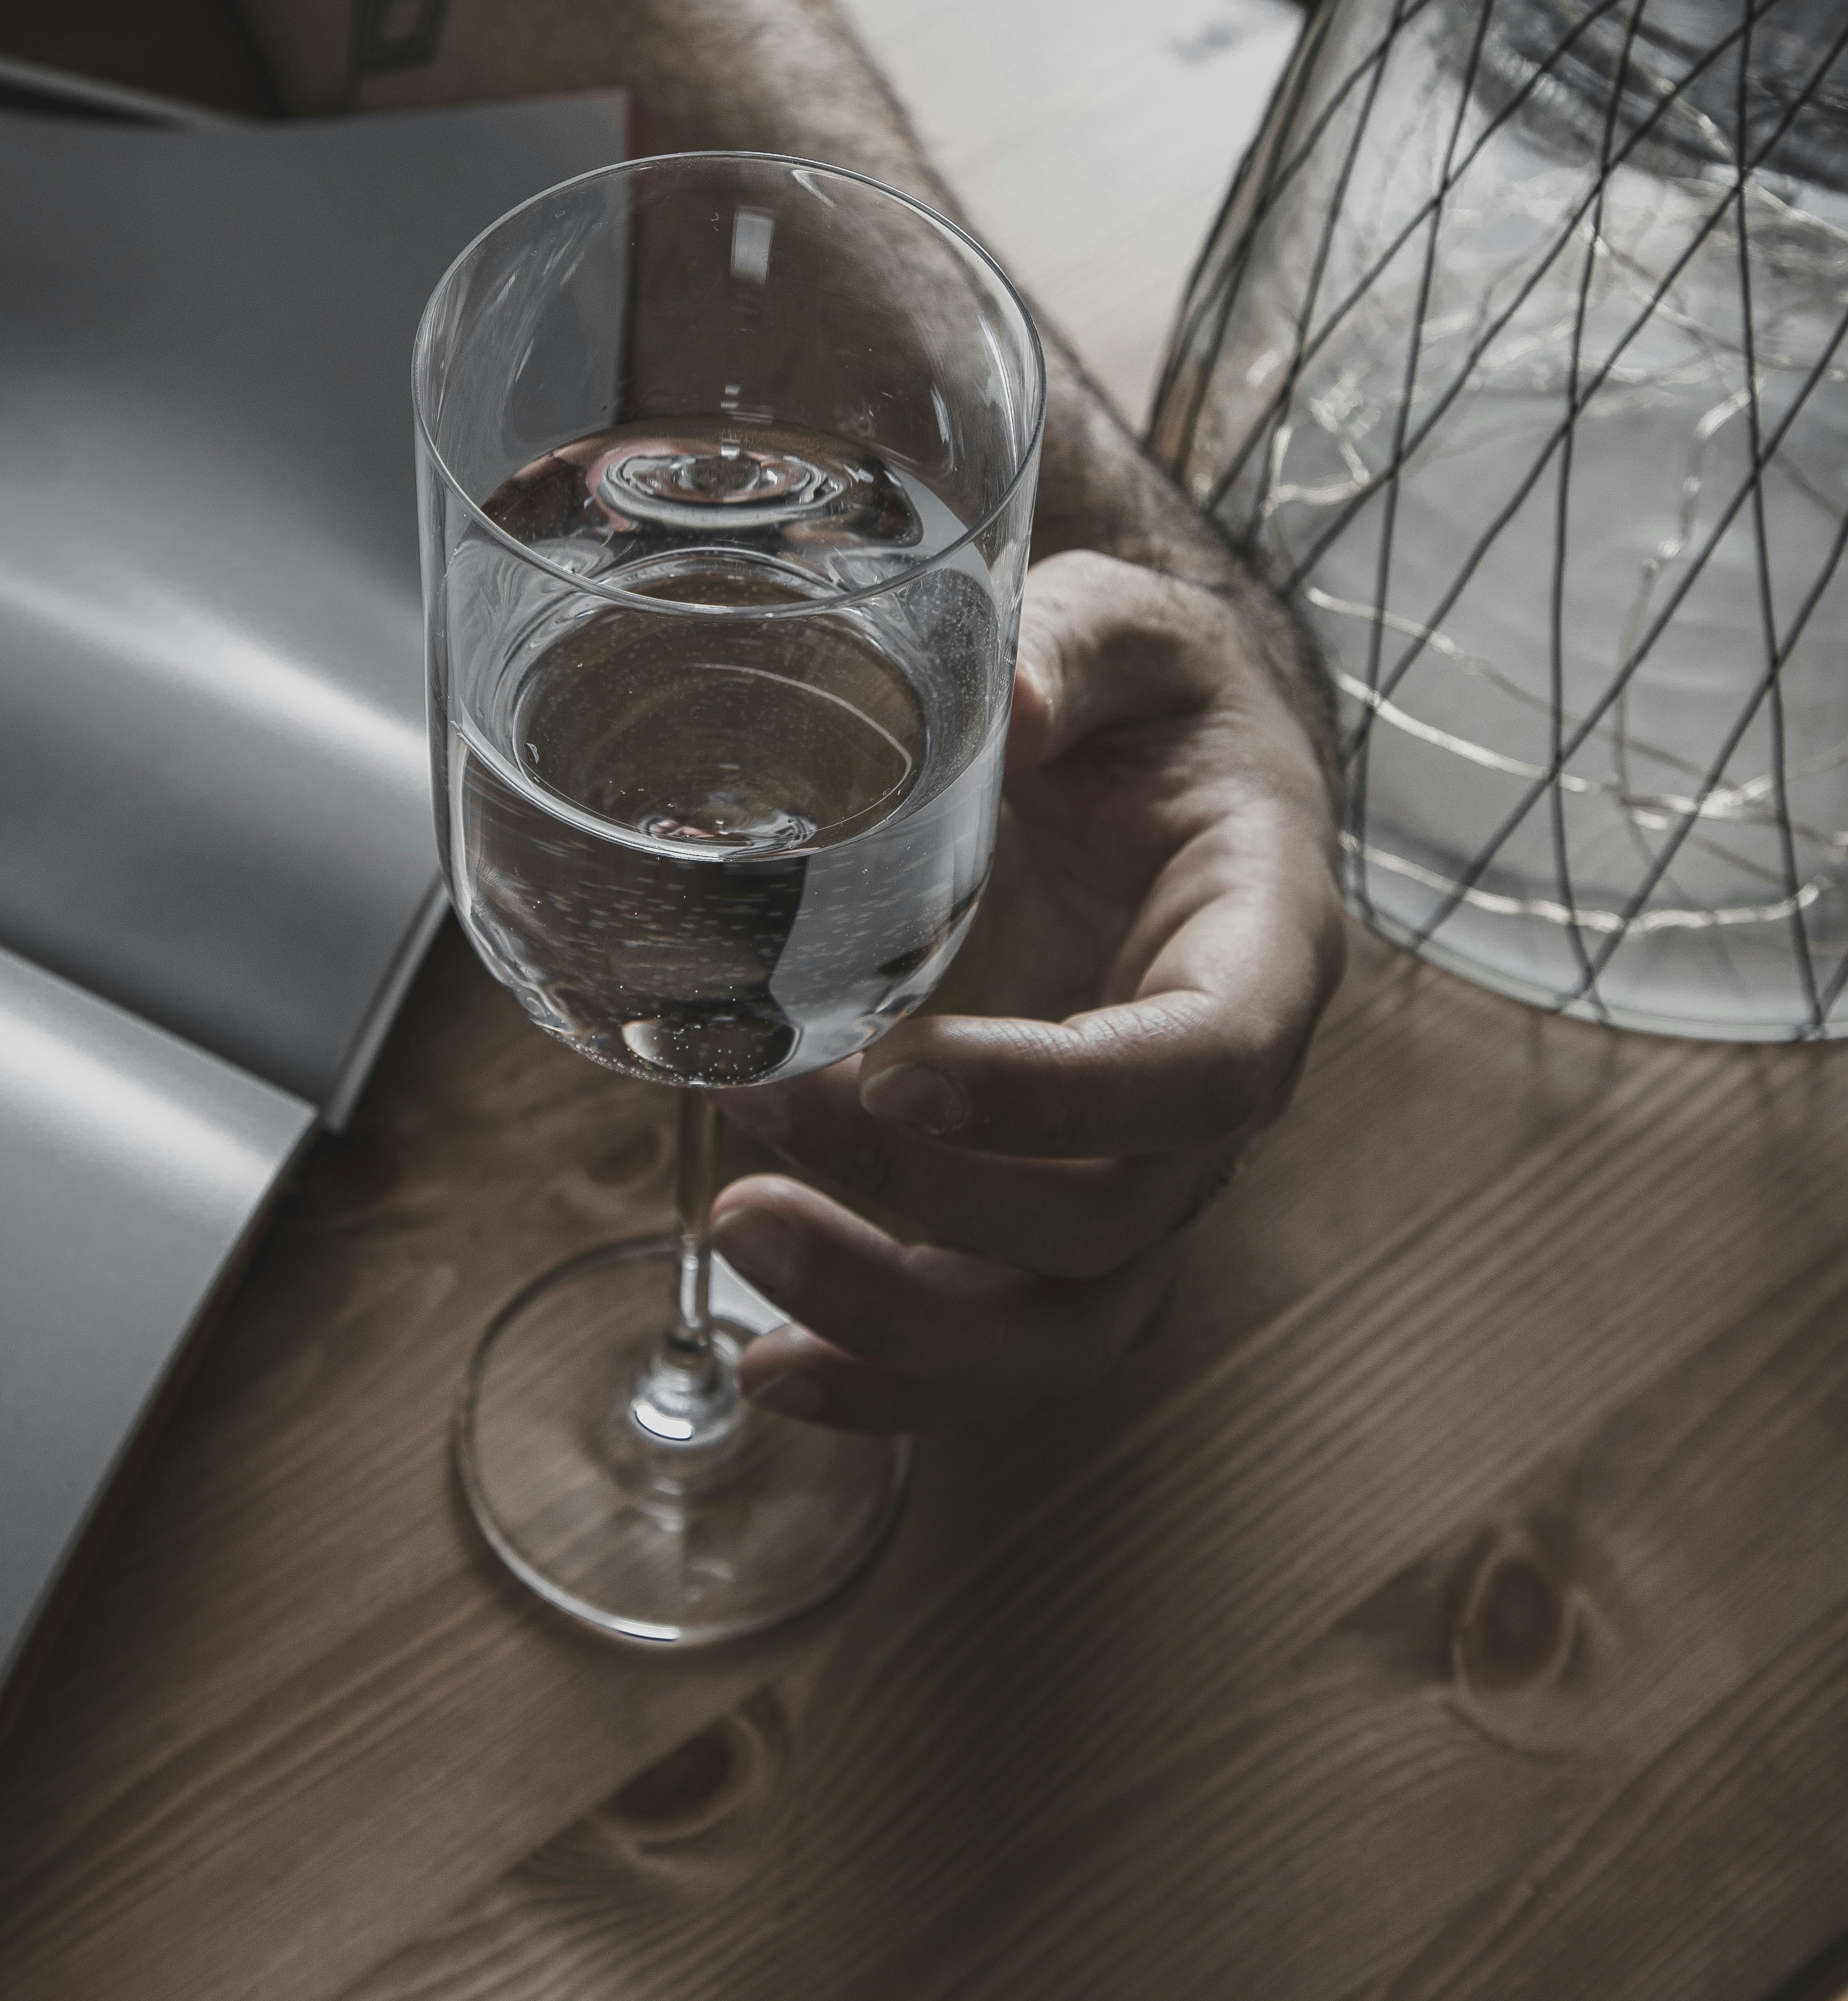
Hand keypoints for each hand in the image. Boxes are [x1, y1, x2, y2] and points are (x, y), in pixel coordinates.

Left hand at [710, 548, 1345, 1430]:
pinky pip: (1001, 1337)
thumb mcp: (1129, 625)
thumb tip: (1002, 700)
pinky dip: (888, 1375)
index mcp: (1262, 946)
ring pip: (1060, 1324)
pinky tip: (767, 1360)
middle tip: (760, 1102)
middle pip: (1109, 1219)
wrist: (1160, 755)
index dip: (1064, 1097)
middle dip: (926, 1196)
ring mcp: (1141, 1171)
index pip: (1206, 1065)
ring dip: (896, 1317)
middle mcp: (1216, 1095)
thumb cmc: (1153, 699)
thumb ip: (1074, 642)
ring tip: (738, 1230)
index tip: (902, 1072)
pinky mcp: (1056, 1212)